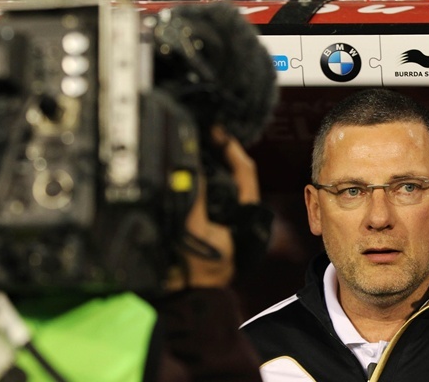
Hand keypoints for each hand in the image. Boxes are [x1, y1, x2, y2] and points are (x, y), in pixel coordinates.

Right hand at [165, 126, 260, 289]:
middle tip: (203, 133)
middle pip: (233, 174)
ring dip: (208, 165)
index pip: (245, 171)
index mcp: (245, 213)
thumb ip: (195, 197)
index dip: (231, 147)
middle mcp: (239, 214)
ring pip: (221, 183)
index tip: (217, 130)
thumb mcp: (194, 229)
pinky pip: (206, 194)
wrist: (188, 298)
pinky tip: (183, 171)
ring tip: (193, 145)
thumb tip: (191, 166)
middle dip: (218, 152)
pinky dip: (197, 181)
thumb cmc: (197, 269)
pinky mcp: (210, 225)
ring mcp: (225, 219)